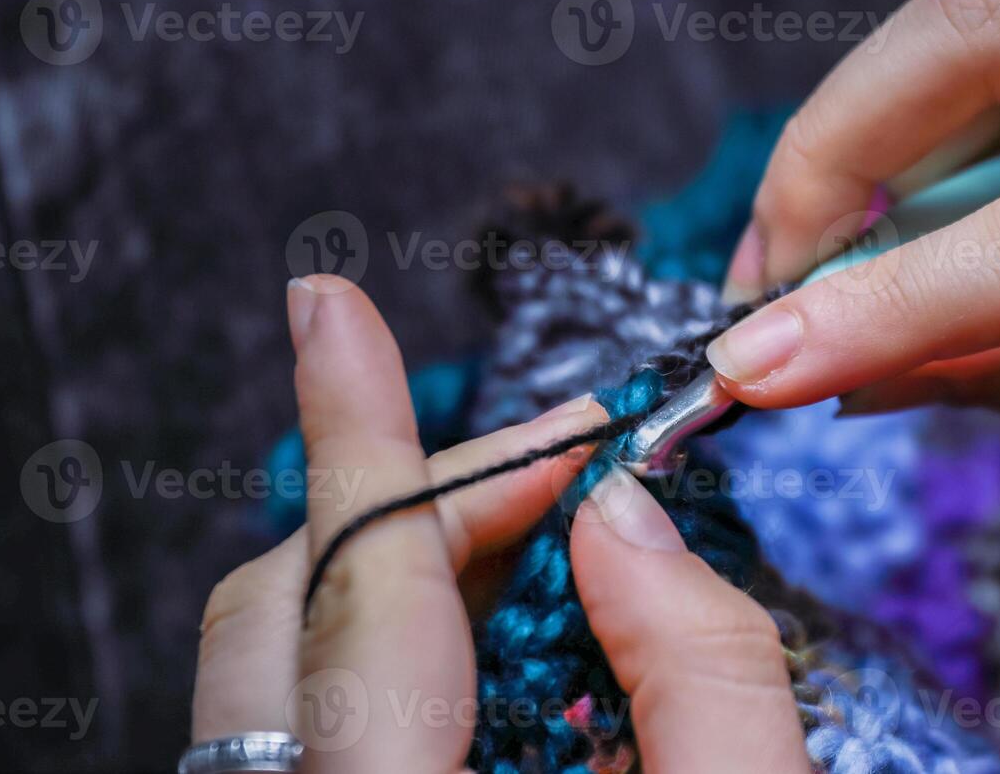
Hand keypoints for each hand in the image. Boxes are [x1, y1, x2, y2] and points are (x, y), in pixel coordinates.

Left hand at [191, 277, 807, 771]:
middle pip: (296, 597)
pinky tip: (511, 631)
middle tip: (570, 465)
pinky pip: (312, 691)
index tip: (327, 308)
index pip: (361, 593)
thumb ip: (707, 678)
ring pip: (292, 636)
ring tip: (559, 538)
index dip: (352, 433)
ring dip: (419, 553)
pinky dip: (404, 627)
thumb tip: (623, 518)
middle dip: (427, 492)